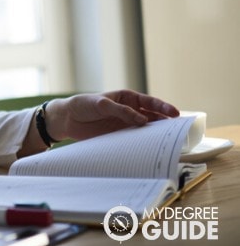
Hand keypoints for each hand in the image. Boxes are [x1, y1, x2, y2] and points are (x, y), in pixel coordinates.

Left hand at [46, 90, 179, 141]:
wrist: (67, 119)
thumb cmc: (84, 105)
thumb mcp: (101, 104)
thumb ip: (121, 111)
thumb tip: (142, 119)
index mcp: (127, 98)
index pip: (149, 102)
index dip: (163, 107)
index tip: (175, 113)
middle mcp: (130, 111)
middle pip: (152, 116)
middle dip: (166, 122)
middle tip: (178, 129)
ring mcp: (126, 124)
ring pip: (146, 129)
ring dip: (156, 134)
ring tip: (169, 140)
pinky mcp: (120, 136)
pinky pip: (135, 139)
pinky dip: (143, 143)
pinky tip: (151, 148)